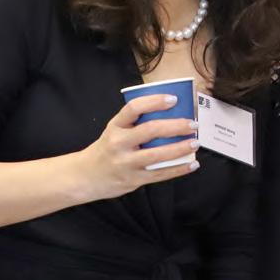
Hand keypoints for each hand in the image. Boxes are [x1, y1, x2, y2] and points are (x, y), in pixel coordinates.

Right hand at [73, 94, 199, 201]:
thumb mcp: (115, 131)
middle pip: (150, 131)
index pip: (133, 108)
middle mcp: (119, 143)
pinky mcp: (133, 180)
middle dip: (175, 126)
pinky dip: (179, 169)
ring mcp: (126, 163)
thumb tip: (172, 112)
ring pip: (158, 155)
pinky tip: (192, 164)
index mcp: (115, 126)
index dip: (154, 102)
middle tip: (192, 124)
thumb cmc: (107, 149)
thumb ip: (135, 123)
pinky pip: (160, 174)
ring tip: (195, 143)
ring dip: (180, 148)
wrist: (84, 177)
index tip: (173, 99)